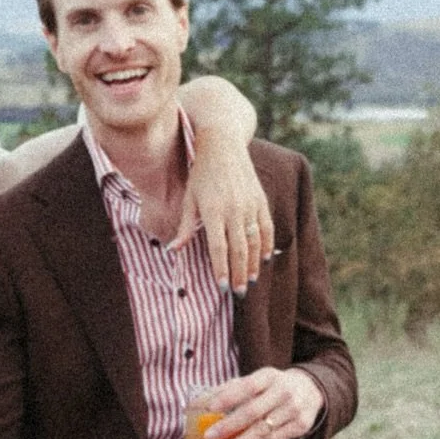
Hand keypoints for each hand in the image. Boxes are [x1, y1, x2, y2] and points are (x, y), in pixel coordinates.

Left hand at [173, 134, 273, 293]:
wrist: (223, 145)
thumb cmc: (201, 174)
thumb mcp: (189, 199)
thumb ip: (185, 227)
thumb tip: (173, 251)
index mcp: (213, 211)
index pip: (218, 247)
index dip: (221, 268)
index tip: (223, 286)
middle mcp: (233, 210)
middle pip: (238, 249)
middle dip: (239, 274)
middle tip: (238, 293)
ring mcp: (249, 205)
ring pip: (254, 241)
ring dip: (253, 264)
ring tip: (251, 281)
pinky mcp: (260, 200)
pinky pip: (266, 227)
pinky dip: (266, 245)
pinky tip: (264, 259)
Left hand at [206, 367, 323, 438]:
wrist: (311, 390)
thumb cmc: (272, 387)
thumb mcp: (256, 381)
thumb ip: (229, 390)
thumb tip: (196, 404)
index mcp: (269, 376)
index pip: (247, 386)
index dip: (228, 397)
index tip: (209, 408)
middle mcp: (283, 391)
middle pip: (253, 411)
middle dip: (229, 425)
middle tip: (209, 436)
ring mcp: (293, 409)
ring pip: (263, 431)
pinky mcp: (299, 426)